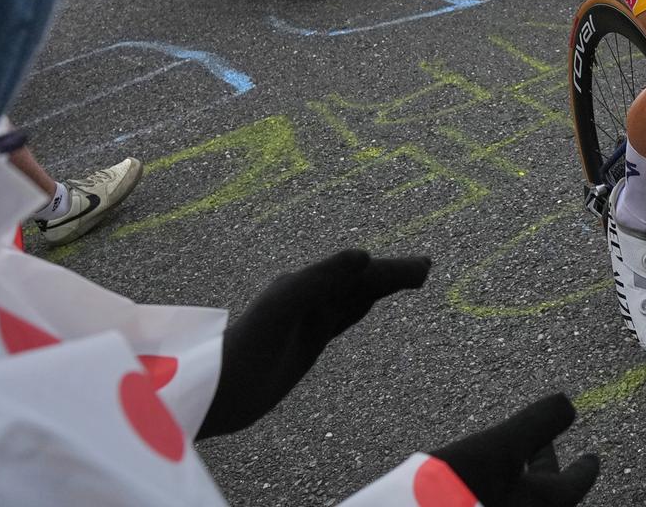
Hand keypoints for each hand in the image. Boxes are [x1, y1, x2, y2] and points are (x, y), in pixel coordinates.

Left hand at [198, 249, 431, 438]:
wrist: (218, 390)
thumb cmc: (246, 348)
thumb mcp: (282, 308)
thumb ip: (319, 280)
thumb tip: (362, 255)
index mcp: (304, 284)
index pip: (357, 272)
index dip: (390, 269)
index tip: (423, 267)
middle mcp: (309, 297)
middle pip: (359, 281)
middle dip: (392, 274)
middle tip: (427, 270)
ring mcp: (309, 320)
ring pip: (354, 297)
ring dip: (381, 286)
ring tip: (409, 279)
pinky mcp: (307, 343)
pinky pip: (342, 318)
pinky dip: (360, 307)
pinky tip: (368, 304)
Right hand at [429, 395, 600, 505]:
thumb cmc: (463, 486)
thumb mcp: (501, 444)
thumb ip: (538, 422)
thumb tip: (568, 403)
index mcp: (548, 504)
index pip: (577, 483)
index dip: (586, 467)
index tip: (593, 458)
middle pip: (550, 492)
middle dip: (546, 466)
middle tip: (544, 447)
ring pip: (526, 500)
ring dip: (523, 478)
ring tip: (512, 459)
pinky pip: (504, 503)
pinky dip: (504, 491)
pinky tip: (487, 480)